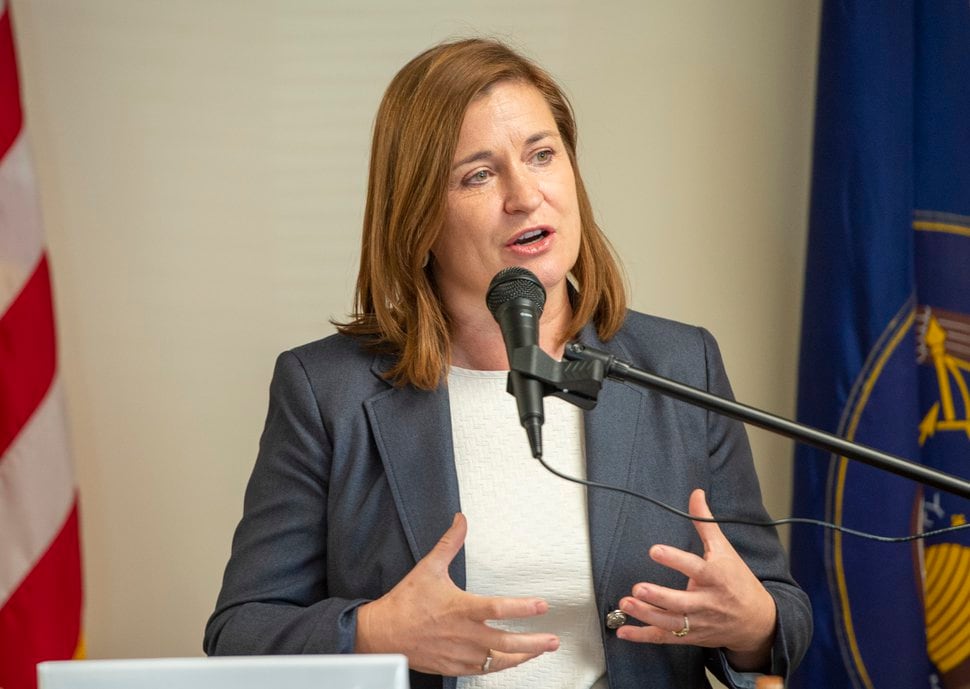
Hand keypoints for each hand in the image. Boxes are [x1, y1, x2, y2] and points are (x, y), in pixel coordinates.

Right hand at [355, 513, 559, 675]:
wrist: (382, 634)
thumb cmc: (405, 604)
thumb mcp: (429, 567)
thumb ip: (450, 543)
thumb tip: (460, 522)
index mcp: (460, 608)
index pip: (498, 608)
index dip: (523, 608)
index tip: (542, 606)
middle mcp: (463, 634)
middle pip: (505, 642)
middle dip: (533, 642)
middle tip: (552, 640)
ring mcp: (460, 654)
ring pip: (497, 661)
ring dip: (522, 657)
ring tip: (539, 652)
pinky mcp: (454, 667)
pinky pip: (483, 671)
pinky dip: (500, 667)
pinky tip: (511, 662)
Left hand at [616, 489, 776, 671]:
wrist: (757, 621)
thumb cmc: (738, 581)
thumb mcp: (725, 549)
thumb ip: (705, 522)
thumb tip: (696, 493)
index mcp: (716, 577)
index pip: (696, 568)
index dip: (675, 559)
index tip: (655, 550)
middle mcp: (707, 602)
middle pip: (681, 602)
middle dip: (659, 596)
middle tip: (638, 588)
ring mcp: (698, 622)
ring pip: (671, 622)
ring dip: (646, 615)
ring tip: (626, 603)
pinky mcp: (690, 636)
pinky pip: (665, 638)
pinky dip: (643, 636)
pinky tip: (624, 630)